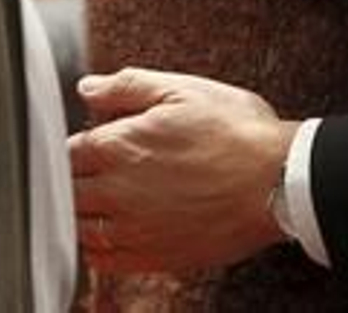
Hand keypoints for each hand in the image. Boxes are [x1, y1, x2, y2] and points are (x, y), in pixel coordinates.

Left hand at [71, 67, 296, 273]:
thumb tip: (88, 88)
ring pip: (79, 226)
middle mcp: (116, 191)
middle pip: (68, 190)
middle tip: (98, 169)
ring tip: (101, 199)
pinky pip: (101, 260)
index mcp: (119, 146)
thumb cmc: (239, 132)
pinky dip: (95, 247)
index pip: (69, 150)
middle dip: (77, 177)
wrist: (279, 180)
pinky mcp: (152, 256)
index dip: (80, 144)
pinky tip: (109, 232)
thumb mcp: (186, 90)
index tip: (95, 141)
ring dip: (82, 212)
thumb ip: (130, 86)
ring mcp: (133, 228)